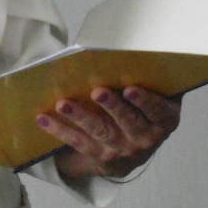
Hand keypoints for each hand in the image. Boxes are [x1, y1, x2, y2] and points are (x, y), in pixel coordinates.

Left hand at [37, 86, 180, 181]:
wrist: (136, 152)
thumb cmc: (146, 110)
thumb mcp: (159, 97)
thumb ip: (153, 80)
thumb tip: (132, 51)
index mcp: (163, 120)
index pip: (158, 111)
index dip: (146, 101)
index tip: (130, 89)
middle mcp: (145, 137)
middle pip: (129, 122)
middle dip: (112, 107)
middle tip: (97, 92)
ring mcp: (122, 148)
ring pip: (101, 131)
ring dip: (81, 117)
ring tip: (63, 103)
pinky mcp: (100, 156)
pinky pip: (79, 143)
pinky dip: (60, 130)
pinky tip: (43, 119)